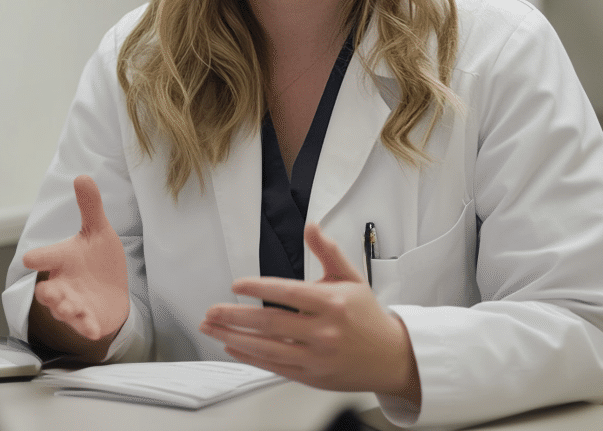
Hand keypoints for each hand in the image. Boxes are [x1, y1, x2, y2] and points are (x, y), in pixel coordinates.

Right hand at [23, 175, 129, 343]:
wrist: (112, 292)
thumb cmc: (99, 261)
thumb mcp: (97, 231)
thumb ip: (90, 207)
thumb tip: (83, 176)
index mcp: (61, 260)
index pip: (44, 258)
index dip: (38, 258)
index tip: (30, 260)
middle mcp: (62, 285)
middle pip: (48, 291)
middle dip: (47, 293)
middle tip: (47, 291)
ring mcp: (74, 305)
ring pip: (63, 309)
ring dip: (65, 309)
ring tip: (69, 307)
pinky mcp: (88, 320)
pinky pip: (84, 325)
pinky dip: (86, 326)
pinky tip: (92, 328)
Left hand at [199, 222, 420, 403]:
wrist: (390, 356)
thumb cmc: (367, 316)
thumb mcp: (351, 278)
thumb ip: (328, 252)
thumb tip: (311, 227)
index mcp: (333, 304)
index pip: (288, 293)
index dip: (258, 289)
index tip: (236, 285)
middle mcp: (324, 331)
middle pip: (270, 323)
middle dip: (235, 316)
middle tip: (211, 310)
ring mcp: (316, 357)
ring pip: (267, 348)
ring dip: (233, 337)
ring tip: (211, 328)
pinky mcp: (311, 376)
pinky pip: (274, 366)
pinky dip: (250, 357)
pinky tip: (232, 346)